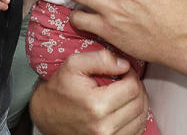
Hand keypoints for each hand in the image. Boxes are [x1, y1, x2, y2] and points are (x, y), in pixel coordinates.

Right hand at [30, 49, 148, 134]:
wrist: (46, 114)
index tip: (123, 71)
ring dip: (139, 102)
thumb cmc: (60, 88)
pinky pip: (136, 131)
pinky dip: (136, 117)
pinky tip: (127, 107)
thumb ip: (101, 58)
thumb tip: (125, 64)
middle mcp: (104, 127)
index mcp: (96, 105)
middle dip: (137, 87)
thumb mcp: (73, 64)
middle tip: (127, 79)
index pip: (132, 88)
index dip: (132, 75)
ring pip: (140, 118)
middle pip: (139, 104)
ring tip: (127, 92)